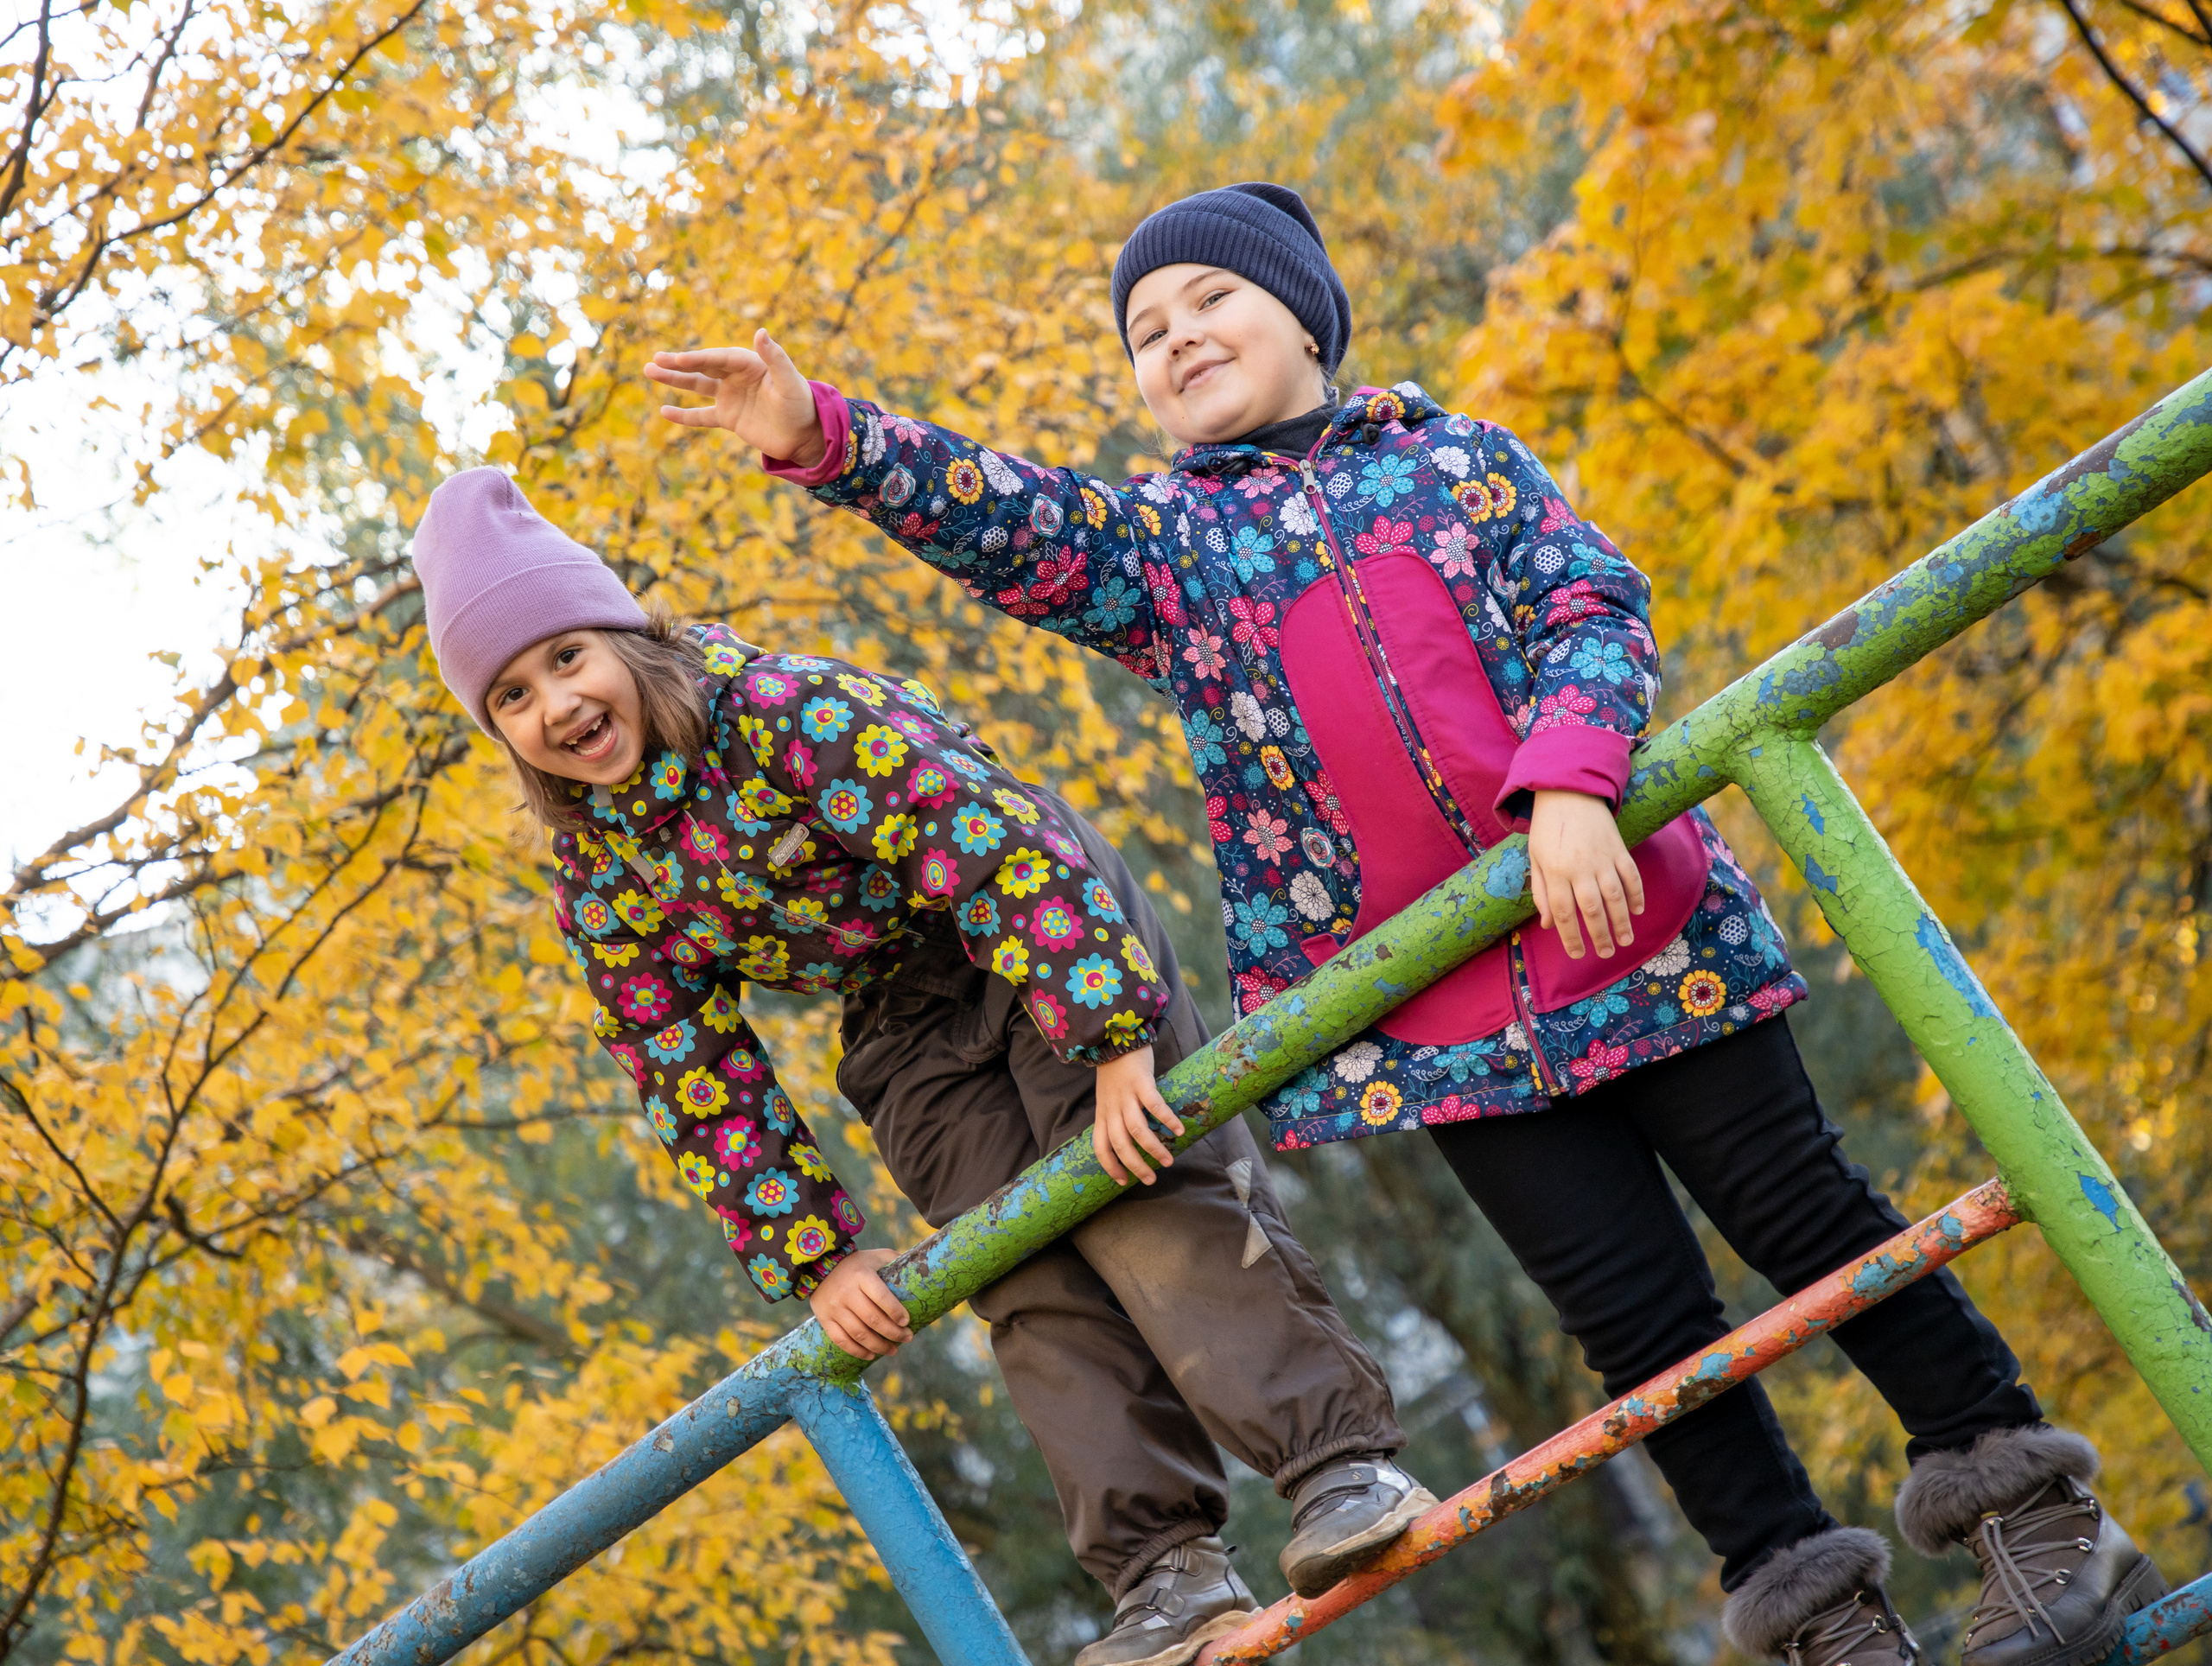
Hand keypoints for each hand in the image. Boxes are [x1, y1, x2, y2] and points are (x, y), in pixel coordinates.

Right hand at [645, 329, 825, 465]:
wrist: (805, 436)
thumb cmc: (802, 405)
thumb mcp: (790, 382)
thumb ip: (776, 358)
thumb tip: (760, 331)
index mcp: (750, 364)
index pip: (719, 359)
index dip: (699, 359)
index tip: (679, 359)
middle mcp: (736, 377)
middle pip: (703, 367)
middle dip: (679, 364)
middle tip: (655, 360)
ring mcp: (730, 397)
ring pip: (697, 386)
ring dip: (674, 380)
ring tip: (650, 371)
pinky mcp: (728, 418)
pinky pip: (702, 416)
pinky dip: (684, 415)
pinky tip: (664, 411)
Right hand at [808, 1247, 911, 1359]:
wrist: (820, 1265)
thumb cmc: (857, 1263)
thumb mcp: (877, 1256)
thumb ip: (895, 1261)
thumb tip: (923, 1269)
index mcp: (862, 1275)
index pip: (881, 1297)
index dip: (896, 1312)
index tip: (907, 1322)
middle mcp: (847, 1292)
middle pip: (872, 1319)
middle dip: (893, 1333)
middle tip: (907, 1338)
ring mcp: (834, 1307)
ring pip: (858, 1333)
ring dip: (878, 1346)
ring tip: (893, 1350)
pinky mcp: (825, 1319)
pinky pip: (841, 1340)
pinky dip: (857, 1351)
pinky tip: (871, 1355)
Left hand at [1092, 1045, 1182, 1185]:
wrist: (1114, 1037)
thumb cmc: (1114, 1070)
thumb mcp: (1107, 1096)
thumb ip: (1115, 1114)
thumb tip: (1130, 1137)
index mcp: (1103, 1113)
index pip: (1100, 1147)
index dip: (1110, 1166)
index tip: (1122, 1181)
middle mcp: (1112, 1107)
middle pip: (1120, 1144)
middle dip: (1135, 1165)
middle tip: (1151, 1179)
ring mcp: (1126, 1095)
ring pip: (1136, 1129)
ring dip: (1153, 1148)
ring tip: (1168, 1160)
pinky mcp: (1140, 1082)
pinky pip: (1153, 1105)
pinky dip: (1166, 1120)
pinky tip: (1179, 1130)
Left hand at [1527, 789, 1645, 959]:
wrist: (1569, 791)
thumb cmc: (1548, 828)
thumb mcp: (1535, 858)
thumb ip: (1541, 892)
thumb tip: (1549, 924)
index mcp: (1555, 872)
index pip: (1564, 913)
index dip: (1571, 937)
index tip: (1579, 954)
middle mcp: (1579, 868)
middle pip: (1591, 910)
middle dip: (1600, 935)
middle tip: (1607, 953)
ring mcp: (1601, 858)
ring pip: (1615, 896)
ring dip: (1622, 921)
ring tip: (1626, 940)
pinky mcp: (1618, 848)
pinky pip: (1631, 876)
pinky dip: (1636, 894)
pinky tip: (1637, 910)